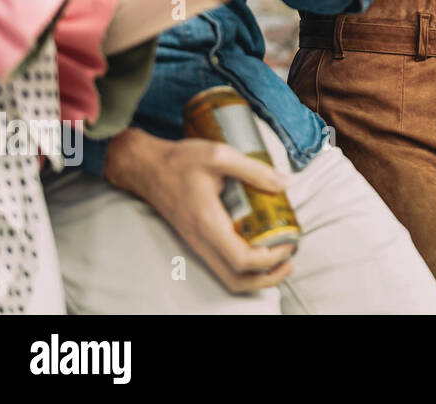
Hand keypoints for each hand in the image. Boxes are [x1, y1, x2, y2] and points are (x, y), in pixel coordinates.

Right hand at [103, 128, 296, 293]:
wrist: (146, 167)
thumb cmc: (180, 161)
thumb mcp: (219, 155)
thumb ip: (253, 169)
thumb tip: (282, 184)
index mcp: (208, 223)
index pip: (242, 260)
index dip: (270, 258)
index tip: (289, 242)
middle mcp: (201, 241)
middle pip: (236, 280)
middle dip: (268, 277)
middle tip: (290, 259)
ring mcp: (197, 244)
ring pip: (228, 277)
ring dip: (257, 275)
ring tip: (279, 257)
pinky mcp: (196, 241)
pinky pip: (222, 265)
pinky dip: (244, 265)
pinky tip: (258, 245)